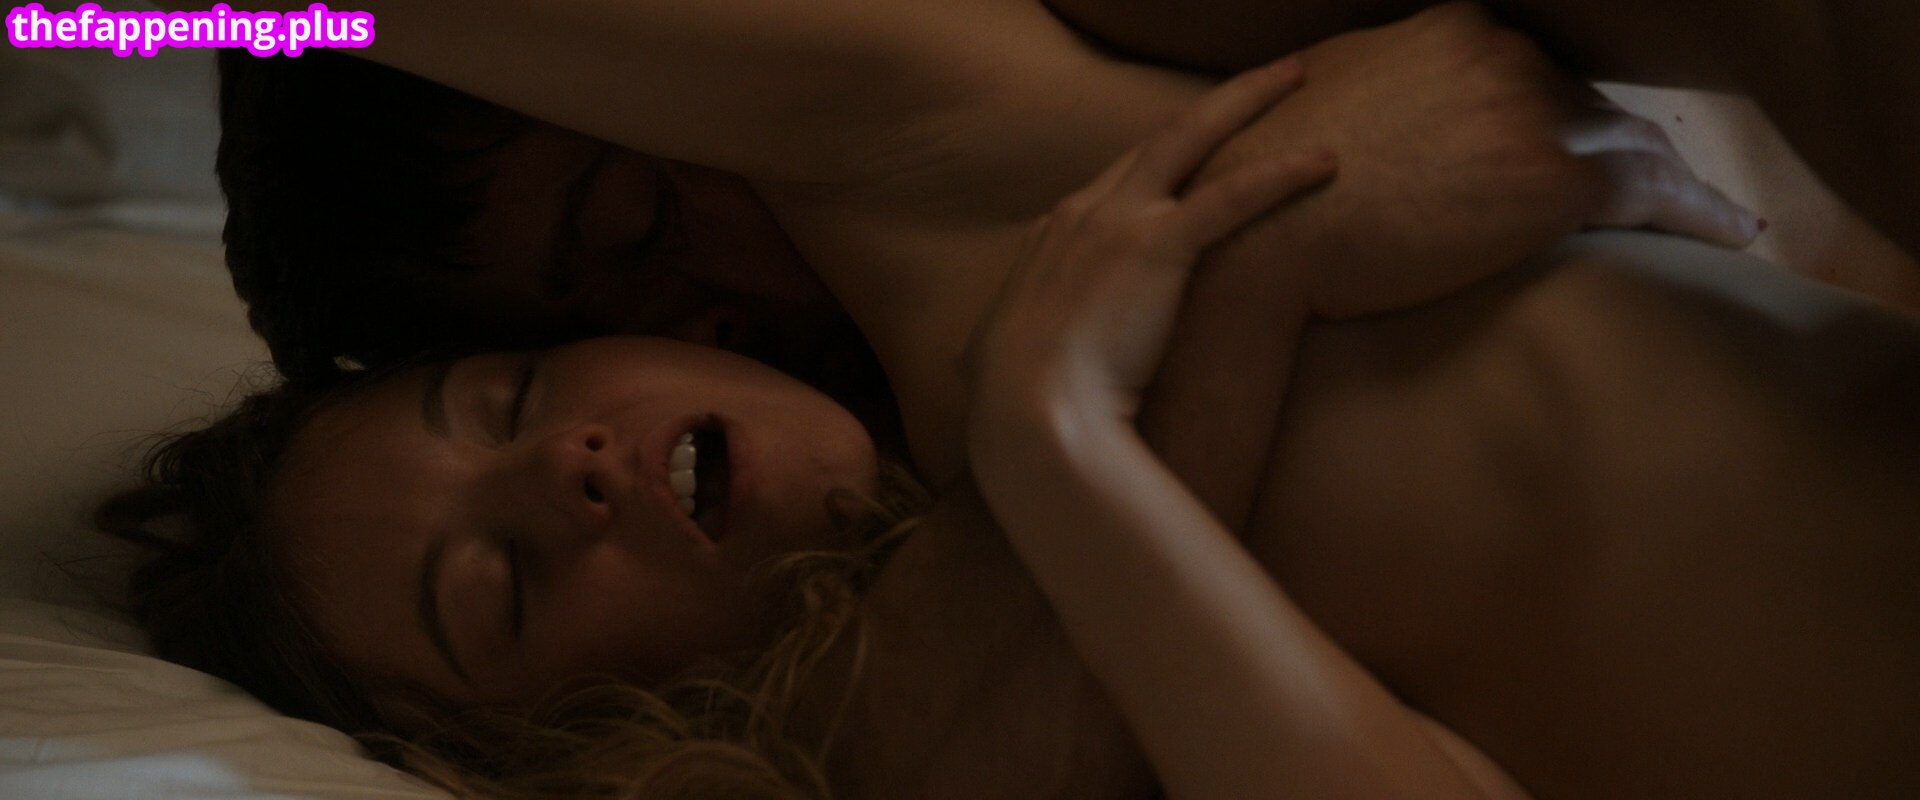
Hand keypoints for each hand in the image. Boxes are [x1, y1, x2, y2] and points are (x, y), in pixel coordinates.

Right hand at [965, 58, 1336, 424]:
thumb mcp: (994, 359)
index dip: (1162, 161)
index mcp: (1051, 237)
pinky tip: (1325, 159)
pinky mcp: (1157, 246)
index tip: (1201, 149)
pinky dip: (1282, 172)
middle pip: (1158, 140)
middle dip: (1214, 104)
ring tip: (1295, 75)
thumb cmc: (1014, 406)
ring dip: (1247, 99)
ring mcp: (1118, 222)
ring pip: (1192, 137)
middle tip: (1262, 80)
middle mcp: (1083, 212)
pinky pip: (1233, 195)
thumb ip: (1003, 344)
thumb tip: (985, 364)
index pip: (1116, 181)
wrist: (1028, 416)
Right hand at [1187, 2, 1758, 320]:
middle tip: (1652, 189)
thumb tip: (1409, 90)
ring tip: (1707, 212)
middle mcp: (1506, 55)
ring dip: (1672, 179)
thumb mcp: (1333, 88)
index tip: (1580, 147)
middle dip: (1618, 147)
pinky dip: (1702, 213)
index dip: (1563, 114)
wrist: (1258, 233)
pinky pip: (1657, 194)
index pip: (1538, 69)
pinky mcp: (1555, 183)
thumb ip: (1394, 73)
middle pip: (1592, 103)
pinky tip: (1730, 233)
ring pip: (1636, 144)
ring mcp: (1534, 114)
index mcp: (1457, 28)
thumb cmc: (1273, 180)